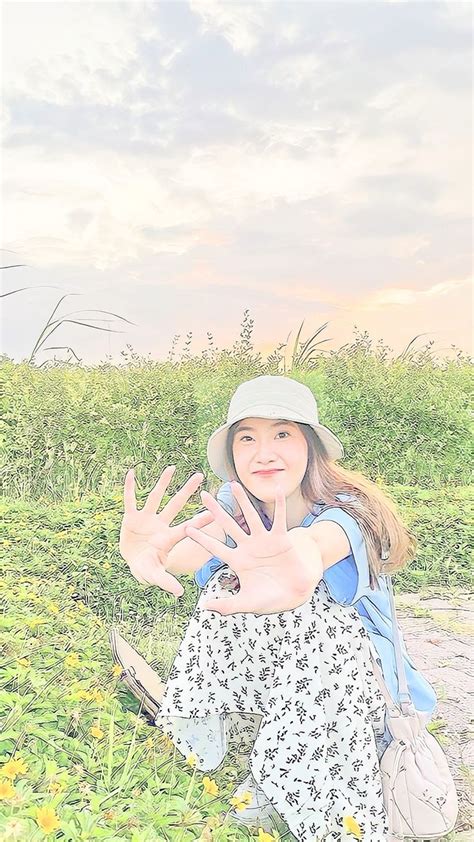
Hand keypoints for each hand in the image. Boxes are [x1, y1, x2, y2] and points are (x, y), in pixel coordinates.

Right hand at [120, 466, 213, 596]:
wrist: (132, 563)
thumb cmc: (147, 569)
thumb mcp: (156, 576)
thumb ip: (166, 582)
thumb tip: (180, 594)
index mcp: (169, 538)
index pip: (187, 528)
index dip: (199, 520)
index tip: (213, 511)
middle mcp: (160, 525)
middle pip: (175, 505)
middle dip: (186, 491)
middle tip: (200, 475)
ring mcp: (146, 519)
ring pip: (155, 497)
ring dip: (163, 482)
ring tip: (172, 467)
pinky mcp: (131, 518)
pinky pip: (130, 500)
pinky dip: (130, 488)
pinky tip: (132, 473)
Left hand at [184, 481, 321, 614]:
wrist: (296, 594)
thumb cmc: (271, 599)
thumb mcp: (247, 603)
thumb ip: (228, 606)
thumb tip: (205, 608)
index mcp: (238, 562)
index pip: (216, 548)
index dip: (202, 538)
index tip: (187, 527)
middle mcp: (248, 547)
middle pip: (228, 525)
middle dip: (216, 511)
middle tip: (203, 495)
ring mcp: (264, 541)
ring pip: (251, 516)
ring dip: (242, 501)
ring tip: (233, 484)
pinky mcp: (281, 539)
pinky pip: (279, 518)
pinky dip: (279, 504)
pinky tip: (278, 488)